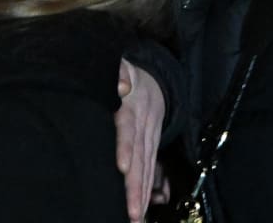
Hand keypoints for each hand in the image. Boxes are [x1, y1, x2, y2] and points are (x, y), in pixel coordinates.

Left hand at [115, 58, 164, 222]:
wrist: (152, 78)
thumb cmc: (128, 74)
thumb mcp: (122, 65)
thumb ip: (119, 71)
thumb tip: (122, 85)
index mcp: (132, 106)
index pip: (128, 128)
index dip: (126, 147)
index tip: (123, 167)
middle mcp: (143, 124)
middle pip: (140, 156)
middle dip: (136, 185)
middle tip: (132, 210)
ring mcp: (150, 136)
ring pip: (147, 167)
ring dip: (142, 192)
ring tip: (136, 216)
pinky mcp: (152, 145)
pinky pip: (151, 168)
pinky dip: (147, 189)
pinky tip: (142, 207)